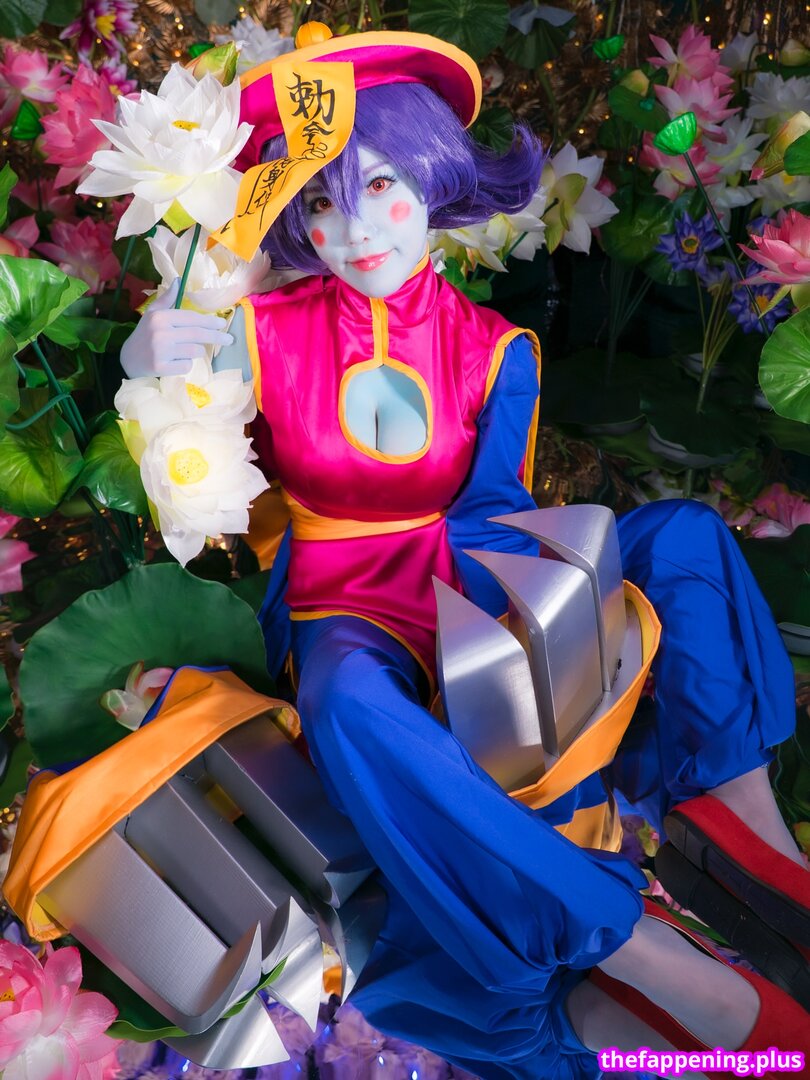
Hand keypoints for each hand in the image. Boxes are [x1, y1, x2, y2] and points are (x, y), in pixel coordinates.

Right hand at [120, 278, 234, 377]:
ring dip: (195, 352)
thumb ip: (167, 298)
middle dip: (217, 336)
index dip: (210, 321)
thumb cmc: (144, 334)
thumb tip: (178, 280)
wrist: (127, 359)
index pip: (192, 318)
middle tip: (230, 339)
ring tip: (184, 351)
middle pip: (198, 334)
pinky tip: (175, 362)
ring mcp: (161, 351)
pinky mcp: (161, 368)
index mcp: (161, 317)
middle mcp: (161, 332)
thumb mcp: (153, 313)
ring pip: (195, 351)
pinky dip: (185, 365)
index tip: (223, 323)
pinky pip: (187, 366)